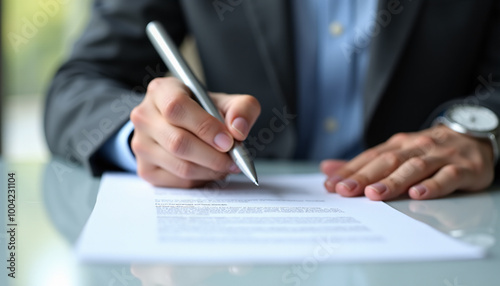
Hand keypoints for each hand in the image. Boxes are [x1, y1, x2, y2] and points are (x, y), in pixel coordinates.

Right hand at [130, 77, 260, 187]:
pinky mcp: (145, 169)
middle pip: (178, 142)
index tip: (228, 141)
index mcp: (161, 91)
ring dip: (210, 170)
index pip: (177, 107)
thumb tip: (238, 130)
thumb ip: (242, 108)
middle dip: (213, 156)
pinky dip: (201, 180)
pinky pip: (178, 181)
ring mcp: (140, 144)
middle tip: (234, 160)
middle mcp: (144, 116)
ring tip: (226, 165)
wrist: (181, 125)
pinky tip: (210, 170)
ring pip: (180, 166)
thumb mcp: (226, 102)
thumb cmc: (203, 111)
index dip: (205, 127)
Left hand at [320, 125, 494, 199]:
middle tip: (345, 191)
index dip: (350, 170)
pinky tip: (417, 194)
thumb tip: (327, 168)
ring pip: (413, 168)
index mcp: (398, 145)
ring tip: (375, 194)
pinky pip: (447, 177)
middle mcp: (416, 148)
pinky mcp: (463, 168)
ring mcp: (439, 157)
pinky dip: (432, 185)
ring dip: (392, 181)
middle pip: (387, 162)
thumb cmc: (429, 151)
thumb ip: (363, 163)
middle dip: (364, 176)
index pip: (370, 157)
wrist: (474, 138)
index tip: (331, 185)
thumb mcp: (396, 152)